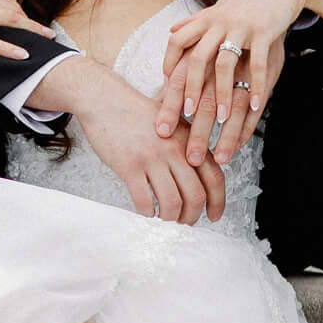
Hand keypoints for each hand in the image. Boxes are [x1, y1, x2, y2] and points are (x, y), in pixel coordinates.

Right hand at [49, 57, 225, 224]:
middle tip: (185, 221)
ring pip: (172, 202)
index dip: (218, 202)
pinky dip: (147, 212)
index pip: (214, 178)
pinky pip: (144, 200)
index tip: (214, 215)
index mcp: (188, 140)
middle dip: (192, 216)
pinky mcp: (129, 165)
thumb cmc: (135, 113)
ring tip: (164, 218)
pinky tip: (145, 210)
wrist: (105, 100)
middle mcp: (174, 150)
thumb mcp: (171, 122)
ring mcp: (152, 158)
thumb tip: (201, 170)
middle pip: (196, 195)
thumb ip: (188, 143)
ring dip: (170, 218)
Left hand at [155, 0, 313, 166]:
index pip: (177, 40)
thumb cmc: (248, 0)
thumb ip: (196, 21)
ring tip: (222, 118)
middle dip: (190, 88)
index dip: (169, 62)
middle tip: (187, 114)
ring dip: (222, 93)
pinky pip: (257, 64)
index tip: (167, 85)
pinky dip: (256, 86)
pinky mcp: (264, 32)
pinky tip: (257, 106)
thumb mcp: (219, 7)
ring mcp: (241, 28)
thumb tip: (171, 30)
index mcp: (206, 19)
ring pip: (224, 64)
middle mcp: (219, 23)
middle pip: (196, 58)